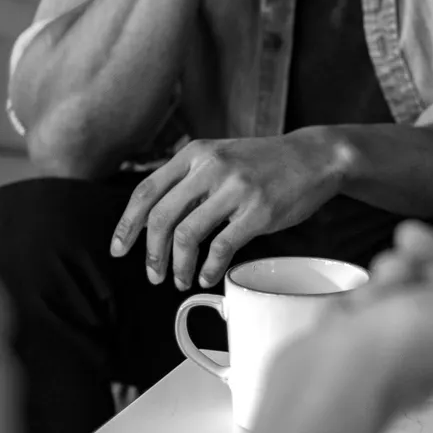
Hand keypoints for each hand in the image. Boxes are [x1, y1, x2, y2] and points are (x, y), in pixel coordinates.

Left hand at [109, 133, 346, 287]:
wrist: (313, 156)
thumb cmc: (263, 161)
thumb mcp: (220, 154)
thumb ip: (189, 176)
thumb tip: (153, 214)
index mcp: (195, 153)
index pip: (146, 191)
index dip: (127, 225)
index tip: (119, 249)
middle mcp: (211, 167)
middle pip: (161, 217)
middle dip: (151, 253)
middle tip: (152, 274)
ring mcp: (235, 188)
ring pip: (187, 235)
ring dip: (178, 265)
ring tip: (180, 280)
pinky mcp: (258, 210)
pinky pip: (222, 246)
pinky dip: (209, 267)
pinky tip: (208, 275)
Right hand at [308, 221, 432, 418]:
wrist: (341, 372)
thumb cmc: (413, 342)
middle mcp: (429, 345)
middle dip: (423, 258)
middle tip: (407, 237)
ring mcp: (387, 344)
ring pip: (395, 289)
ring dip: (391, 273)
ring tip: (383, 276)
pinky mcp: (349, 339)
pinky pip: (361, 303)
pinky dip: (360, 294)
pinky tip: (356, 302)